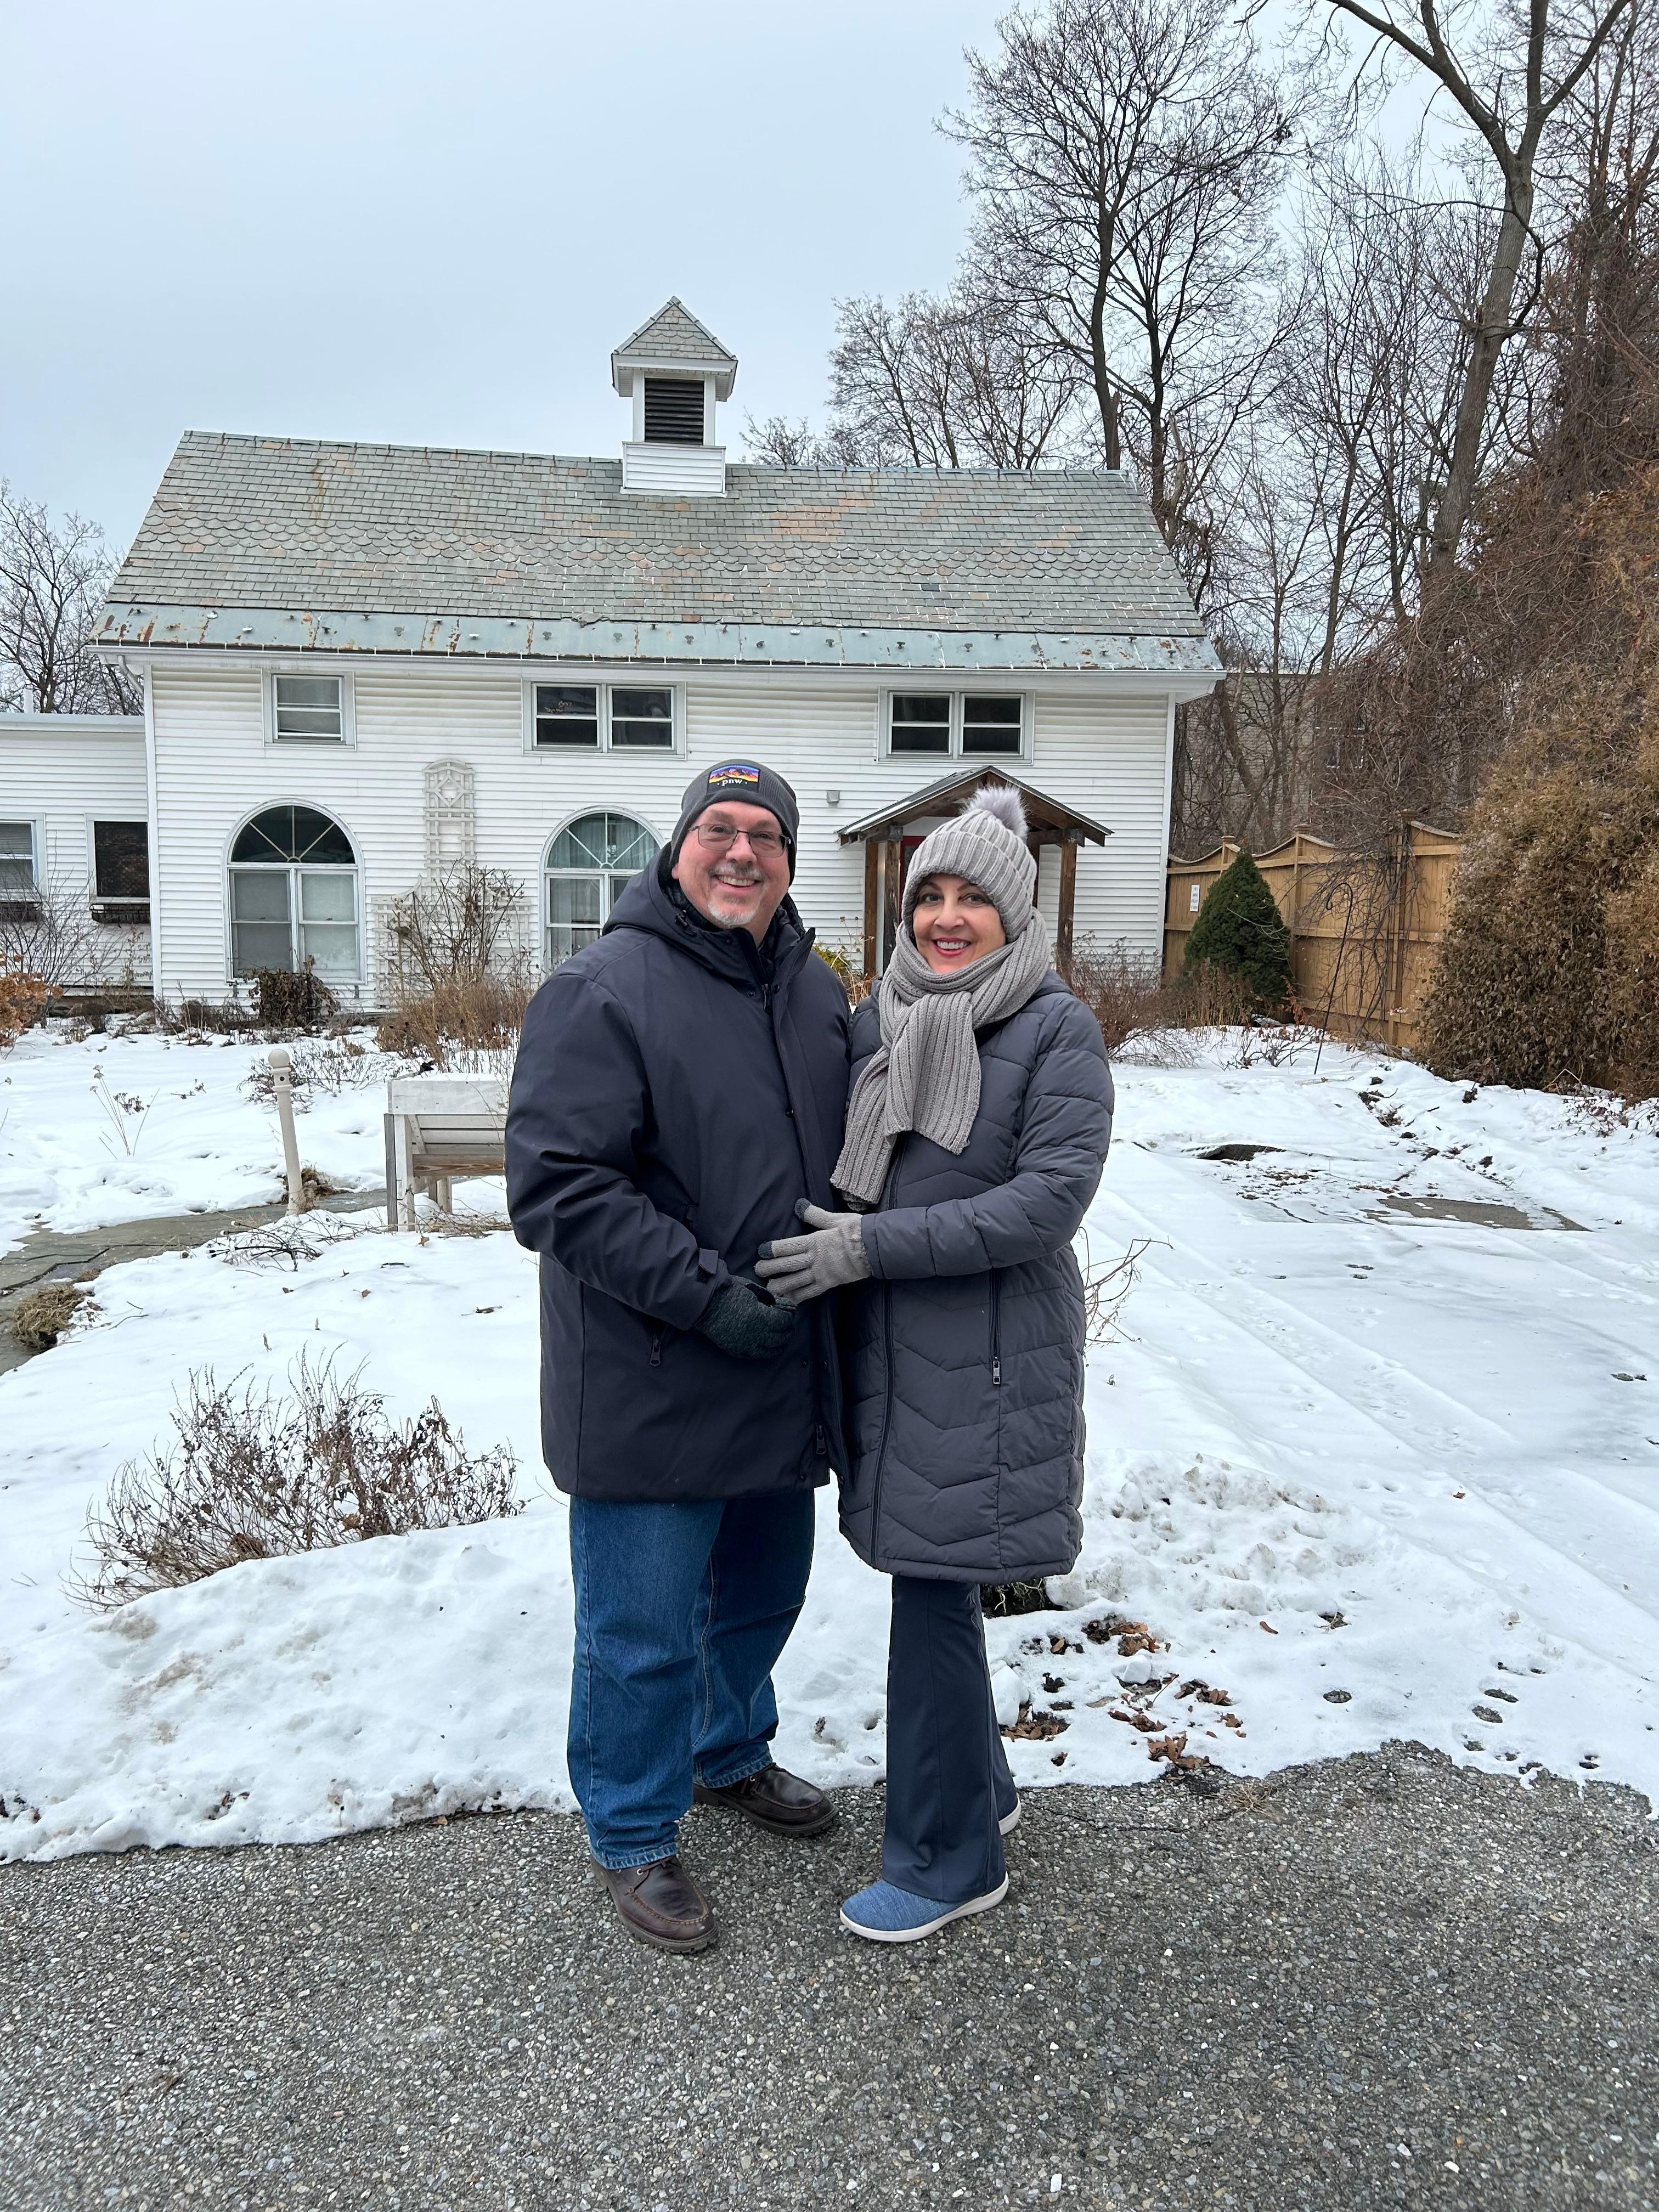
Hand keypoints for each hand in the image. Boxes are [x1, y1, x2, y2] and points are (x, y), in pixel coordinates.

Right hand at [693, 1277, 797, 1360]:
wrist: (702, 1302)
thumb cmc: (726, 1291)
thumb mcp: (752, 1290)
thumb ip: (769, 1299)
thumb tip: (785, 1305)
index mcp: (761, 1317)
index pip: (784, 1322)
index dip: (789, 1318)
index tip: (790, 1314)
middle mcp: (755, 1334)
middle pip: (780, 1338)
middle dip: (787, 1332)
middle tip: (789, 1327)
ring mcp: (745, 1344)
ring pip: (770, 1350)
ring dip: (780, 1344)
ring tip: (783, 1340)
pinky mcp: (736, 1349)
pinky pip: (756, 1355)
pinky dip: (766, 1352)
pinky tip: (769, 1348)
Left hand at [755, 1203, 871, 1304]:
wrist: (874, 1248)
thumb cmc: (856, 1230)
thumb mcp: (835, 1218)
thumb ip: (816, 1215)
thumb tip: (800, 1206)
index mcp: (814, 1241)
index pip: (788, 1246)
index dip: (772, 1250)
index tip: (761, 1252)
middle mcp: (814, 1258)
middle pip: (787, 1264)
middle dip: (770, 1268)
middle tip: (757, 1271)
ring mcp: (821, 1273)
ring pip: (795, 1281)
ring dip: (780, 1285)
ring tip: (767, 1289)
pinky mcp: (828, 1283)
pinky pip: (810, 1292)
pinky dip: (798, 1297)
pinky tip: (788, 1300)